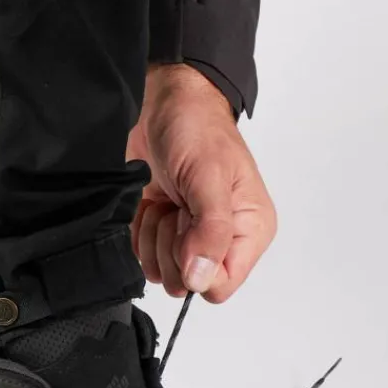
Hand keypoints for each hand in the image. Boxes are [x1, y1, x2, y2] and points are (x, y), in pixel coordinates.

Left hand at [127, 64, 276, 302]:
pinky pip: (141, 257)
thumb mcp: (209, 177)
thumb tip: (201, 279)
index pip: (220, 285)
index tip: (189, 227)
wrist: (163, 102)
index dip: (195, 266)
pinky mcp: (159, 231)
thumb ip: (210, 231)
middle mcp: (221, 240)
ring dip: (153, 236)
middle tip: (177, 208)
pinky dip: (139, 230)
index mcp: (249, 230)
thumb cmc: (196, 129)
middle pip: (186, 283)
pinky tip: (151, 202)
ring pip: (161, 273)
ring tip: (166, 199)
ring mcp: (188, 238)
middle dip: (171, 247)